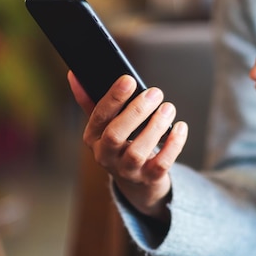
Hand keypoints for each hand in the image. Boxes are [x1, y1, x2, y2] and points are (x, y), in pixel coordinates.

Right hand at [68, 71, 187, 221]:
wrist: (137, 181)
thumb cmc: (121, 143)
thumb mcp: (104, 125)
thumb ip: (91, 101)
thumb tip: (75, 74)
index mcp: (93, 138)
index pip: (99, 116)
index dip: (113, 97)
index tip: (129, 79)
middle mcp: (106, 156)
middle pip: (115, 135)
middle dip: (136, 111)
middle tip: (155, 92)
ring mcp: (127, 170)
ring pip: (138, 152)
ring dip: (155, 127)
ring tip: (168, 108)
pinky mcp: (149, 179)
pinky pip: (161, 164)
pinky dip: (173, 144)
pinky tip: (180, 127)